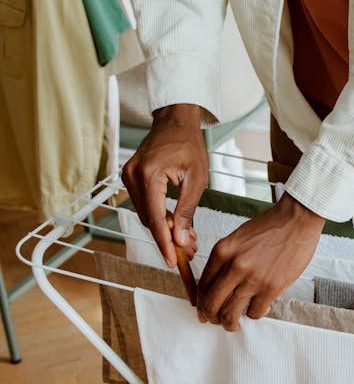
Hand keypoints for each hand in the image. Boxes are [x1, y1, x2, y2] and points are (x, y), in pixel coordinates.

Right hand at [122, 104, 206, 267]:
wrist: (175, 122)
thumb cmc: (189, 145)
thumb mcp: (196, 180)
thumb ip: (187, 211)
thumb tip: (182, 241)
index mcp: (149, 175)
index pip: (156, 218)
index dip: (164, 243)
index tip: (172, 262)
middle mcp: (132, 177)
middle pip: (149, 220)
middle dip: (168, 240)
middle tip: (189, 254)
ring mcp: (128, 177)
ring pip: (147, 216)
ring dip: (165, 230)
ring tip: (188, 242)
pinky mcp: (131, 179)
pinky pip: (145, 206)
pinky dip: (160, 218)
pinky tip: (177, 226)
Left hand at [197, 193, 324, 330]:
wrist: (297, 219)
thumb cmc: (270, 226)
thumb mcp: (239, 238)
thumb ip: (227, 259)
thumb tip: (220, 283)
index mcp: (222, 251)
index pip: (202, 285)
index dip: (202, 303)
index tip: (205, 311)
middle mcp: (234, 266)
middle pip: (212, 303)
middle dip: (212, 317)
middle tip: (217, 321)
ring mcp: (253, 278)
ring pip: (230, 313)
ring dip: (230, 323)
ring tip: (234, 325)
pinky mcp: (272, 287)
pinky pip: (255, 312)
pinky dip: (255, 314)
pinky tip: (259, 308)